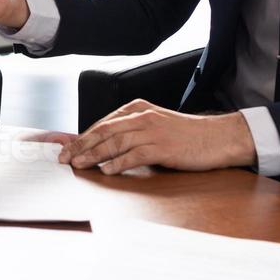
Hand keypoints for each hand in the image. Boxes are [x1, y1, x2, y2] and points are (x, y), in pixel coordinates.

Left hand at [57, 100, 256, 173]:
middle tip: (63, 158)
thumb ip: (130, 131)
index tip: (65, 148)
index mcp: (137, 108)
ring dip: (93, 155)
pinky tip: (107, 171)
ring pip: (115, 143)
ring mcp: (152, 131)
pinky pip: (135, 155)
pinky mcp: (163, 147)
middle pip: (103, 132)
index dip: (81, 136)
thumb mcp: (154, 125)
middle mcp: (142, 117)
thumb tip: (101, 147)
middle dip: (80, 145)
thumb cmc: (185, 135)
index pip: (102, 123)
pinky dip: (118, 163)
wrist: (217, 137)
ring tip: (78, 165)